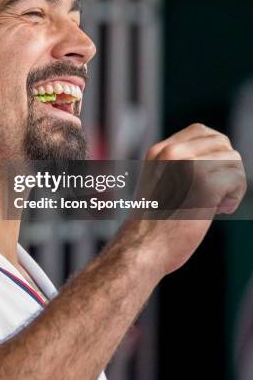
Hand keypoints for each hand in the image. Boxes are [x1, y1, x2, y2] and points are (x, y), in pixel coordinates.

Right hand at [132, 123, 245, 276]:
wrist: (142, 248)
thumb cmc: (154, 223)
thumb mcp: (160, 181)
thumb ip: (180, 164)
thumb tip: (221, 155)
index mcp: (160, 150)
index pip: (202, 131)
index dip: (214, 151)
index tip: (207, 176)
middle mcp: (173, 153)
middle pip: (221, 143)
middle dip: (225, 167)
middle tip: (213, 193)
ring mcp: (188, 166)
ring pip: (233, 159)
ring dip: (231, 183)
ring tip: (214, 204)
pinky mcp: (204, 185)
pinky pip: (237, 178)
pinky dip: (234, 197)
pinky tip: (217, 210)